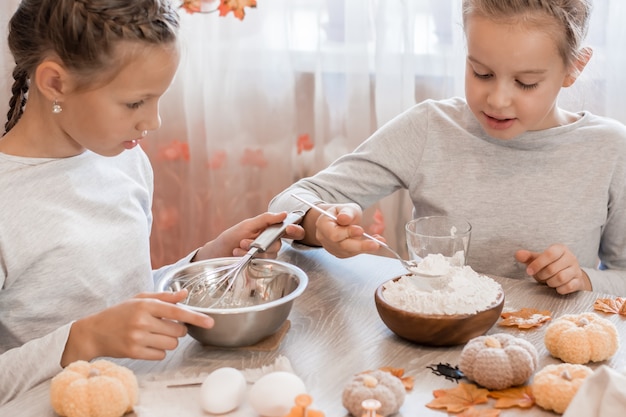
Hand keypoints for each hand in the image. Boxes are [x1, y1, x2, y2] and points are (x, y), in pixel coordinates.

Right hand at [61, 290, 213, 365]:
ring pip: (172, 344)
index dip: (195, 317)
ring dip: (169, 340)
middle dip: (178, 329)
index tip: (210, 322)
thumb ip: (164, 297)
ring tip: (154, 334)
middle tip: (165, 325)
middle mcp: (142, 321)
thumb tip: (185, 294)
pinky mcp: (134, 353)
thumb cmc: (120, 313)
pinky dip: (159, 350)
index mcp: (145, 305)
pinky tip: (147, 343)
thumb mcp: (140, 299)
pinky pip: (161, 355)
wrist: (94, 332)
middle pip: (178, 330)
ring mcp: (137, 338)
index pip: (176, 312)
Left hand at [194, 212, 304, 260]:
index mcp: (270, 230)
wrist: (217, 254)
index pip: (289, 231)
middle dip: (262, 243)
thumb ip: (266, 219)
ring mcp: (265, 255)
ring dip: (252, 251)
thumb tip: (284, 214)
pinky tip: (238, 255)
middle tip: (244, 241)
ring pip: (270, 255)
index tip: (289, 229)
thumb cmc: (231, 237)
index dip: (295, 230)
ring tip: (238, 248)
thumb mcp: (247, 225)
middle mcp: (270, 243)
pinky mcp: (260, 266)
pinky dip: (249, 258)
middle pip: (279, 244)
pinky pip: (262, 263)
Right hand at [308, 203, 379, 257]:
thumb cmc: (342, 213)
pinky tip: (374, 242)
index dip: (347, 233)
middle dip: (360, 245)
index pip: (334, 234)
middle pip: (342, 246)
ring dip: (365, 247)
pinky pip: (353, 253)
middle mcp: (325, 238)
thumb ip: (346, 212)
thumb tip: (344, 218)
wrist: (339, 220)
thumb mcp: (345, 207)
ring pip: (349, 251)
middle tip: (375, 243)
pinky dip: (365, 249)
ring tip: (379, 241)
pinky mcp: (341, 253)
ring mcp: (332, 248)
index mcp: (323, 225)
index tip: (360, 230)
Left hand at [515, 244, 591, 293]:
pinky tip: (556, 287)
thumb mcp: (537, 260)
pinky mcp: (579, 281)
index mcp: (560, 249)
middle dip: (542, 275)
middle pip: (553, 268)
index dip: (537, 264)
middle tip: (540, 277)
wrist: (566, 276)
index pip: (550, 254)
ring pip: (561, 278)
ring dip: (550, 282)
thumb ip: (527, 257)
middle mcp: (571, 257)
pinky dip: (559, 289)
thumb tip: (518, 254)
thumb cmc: (549, 266)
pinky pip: (568, 287)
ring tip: (548, 281)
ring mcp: (577, 270)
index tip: (528, 271)